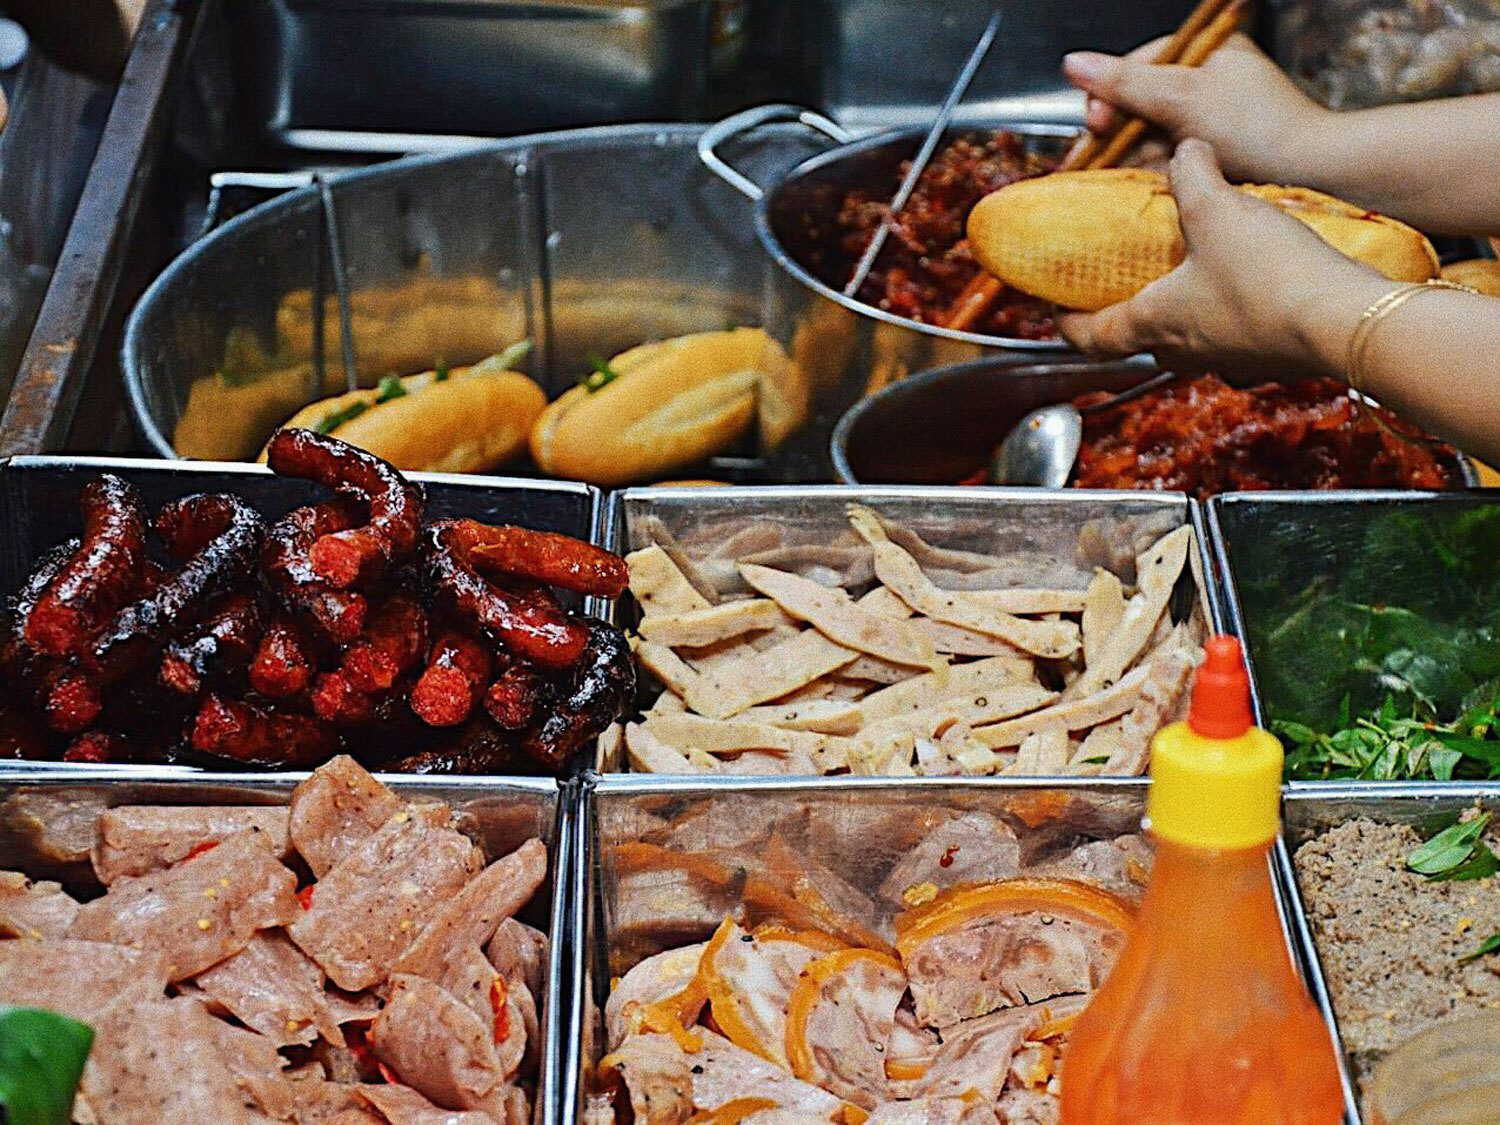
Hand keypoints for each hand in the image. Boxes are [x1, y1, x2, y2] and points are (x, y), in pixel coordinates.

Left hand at [1055, 140, 1390, 380]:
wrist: (1345, 321)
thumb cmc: (1269, 275)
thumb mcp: (1218, 209)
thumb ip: (1192, 176)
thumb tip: (1184, 151)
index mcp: (1155, 324)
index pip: (1091, 338)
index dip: (1066, 325)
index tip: (1056, 312)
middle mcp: (1185, 353)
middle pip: (1139, 342)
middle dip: (1126, 316)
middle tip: (1123, 288)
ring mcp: (1229, 363)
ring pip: (1189, 343)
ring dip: (1182, 315)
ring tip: (1189, 278)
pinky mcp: (1268, 360)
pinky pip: (1236, 340)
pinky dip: (1230, 317)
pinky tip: (1248, 286)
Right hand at [1064, 34, 1327, 184]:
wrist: (1310, 174)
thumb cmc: (1254, 128)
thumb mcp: (1181, 98)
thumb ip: (1123, 82)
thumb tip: (1071, 62)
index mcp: (1207, 52)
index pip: (1138, 65)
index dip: (1108, 94)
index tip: (1094, 124)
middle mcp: (1208, 83)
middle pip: (1140, 103)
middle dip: (1116, 131)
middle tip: (1093, 159)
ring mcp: (1211, 121)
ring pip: (1150, 136)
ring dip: (1128, 157)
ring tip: (1109, 179)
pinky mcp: (1214, 156)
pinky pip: (1168, 160)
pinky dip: (1150, 173)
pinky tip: (1134, 188)